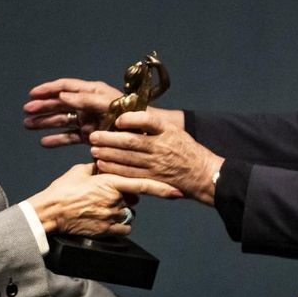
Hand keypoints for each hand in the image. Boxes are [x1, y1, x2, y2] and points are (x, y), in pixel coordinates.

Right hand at [23, 78, 122, 146]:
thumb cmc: (129, 115)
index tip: (32, 94)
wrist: (143, 135)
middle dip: (43, 107)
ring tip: (28, 125)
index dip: (48, 89)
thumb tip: (61, 95)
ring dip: (45, 122)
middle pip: (60, 104)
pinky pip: (69, 137)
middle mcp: (87, 105)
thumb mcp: (106, 104)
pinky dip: (57, 140)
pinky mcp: (89, 136)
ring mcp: (88, 120)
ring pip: (62, 120)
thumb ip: (84, 100)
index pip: (65, 87)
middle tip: (26, 111)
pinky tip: (43, 142)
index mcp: (92, 92)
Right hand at [26, 163, 180, 237]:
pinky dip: (120, 224)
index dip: (162, 189)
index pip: (143, 185)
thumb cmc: (63, 190)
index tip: (177, 192)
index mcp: (111, 182)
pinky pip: (124, 227)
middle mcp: (115, 200)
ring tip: (100, 207)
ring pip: (128, 213)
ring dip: (121, 211)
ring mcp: (111, 216)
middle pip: (133, 199)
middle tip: (106, 195)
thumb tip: (107, 162)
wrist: (51, 212)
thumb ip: (99, 166)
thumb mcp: (81, 170)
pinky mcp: (106, 230)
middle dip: (126, 197)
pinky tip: (106, 219)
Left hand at [89, 109, 222, 204]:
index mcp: (167, 131)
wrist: (204, 173)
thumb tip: (127, 118)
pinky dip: (114, 168)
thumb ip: (154, 126)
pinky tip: (103, 164)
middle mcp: (162, 146)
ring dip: (107, 153)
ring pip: (127, 158)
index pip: (147, 121)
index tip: (117, 120)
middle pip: (130, 141)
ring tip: (93, 149)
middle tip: (94, 136)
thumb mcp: (174, 131)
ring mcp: (157, 164)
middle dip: (108, 138)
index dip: (130, 119)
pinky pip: (130, 173)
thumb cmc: (186, 150)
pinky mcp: (154, 178)